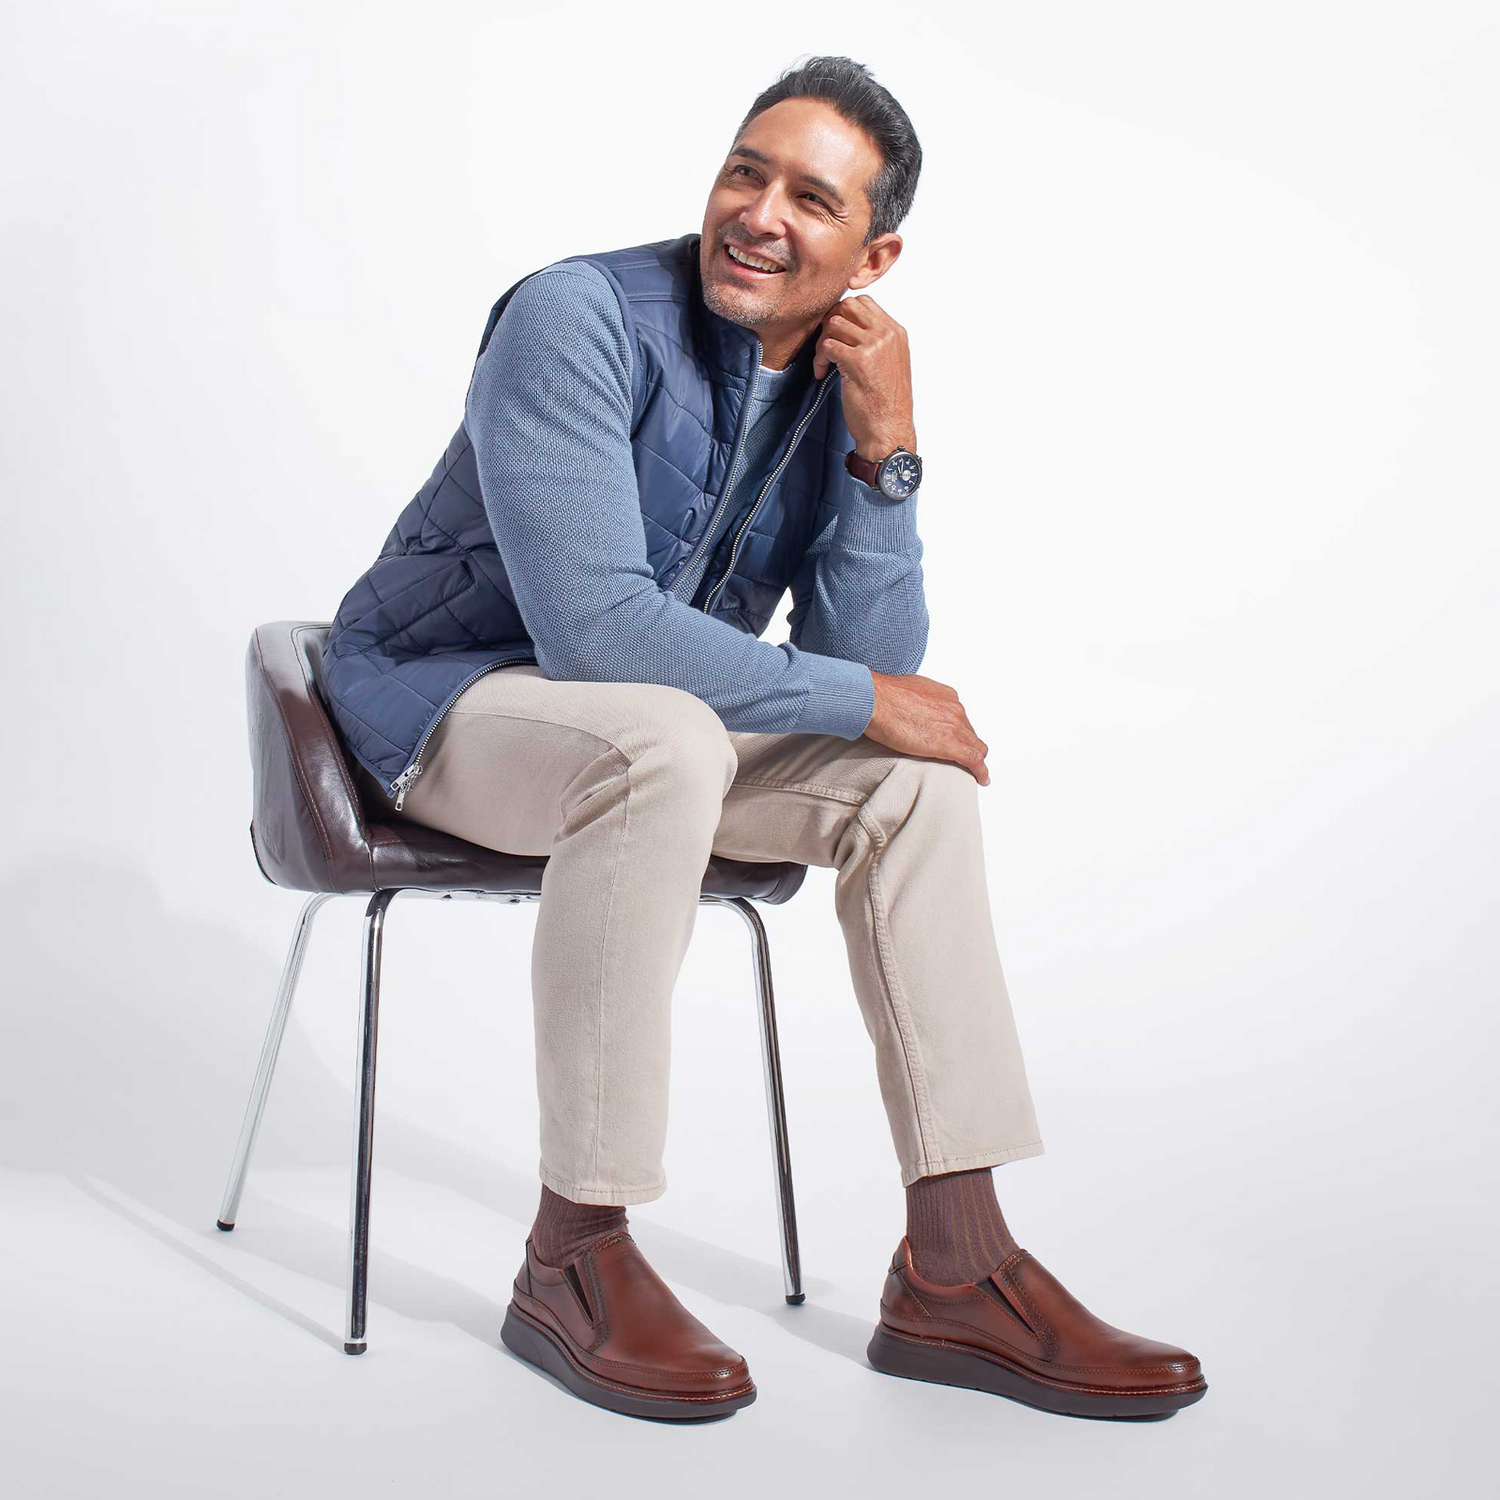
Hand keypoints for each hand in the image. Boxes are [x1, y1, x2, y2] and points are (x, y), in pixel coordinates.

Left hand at [812, 295, 916, 460]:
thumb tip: (849, 327)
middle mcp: (887, 334)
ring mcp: (873, 345)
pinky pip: (828, 345)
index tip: (836, 334)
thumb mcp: (890, 363)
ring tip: (824, 362)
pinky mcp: (857, 361)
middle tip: (826, 345)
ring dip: (822, 342)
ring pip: (834, 323)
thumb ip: (875, 341)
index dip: (843, 314)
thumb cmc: (886, 404)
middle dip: (830, 323)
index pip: (864, 302)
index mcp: (896, 332)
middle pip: (847, 306)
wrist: (889, 430)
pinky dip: (819, 359)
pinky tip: (822, 373)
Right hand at [864, 671, 989, 785]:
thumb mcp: (908, 691)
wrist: (875, 701)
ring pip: (976, 747)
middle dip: (968, 746)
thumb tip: (913, 709)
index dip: (959, 732)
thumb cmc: (881, 697)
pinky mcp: (949, 744)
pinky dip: (980, 771)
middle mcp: (954, 709)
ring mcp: (954, 726)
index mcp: (945, 696)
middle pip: (970, 733)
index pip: (960, 718)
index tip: (955, 741)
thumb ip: (918, 700)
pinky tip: (981, 779)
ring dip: (975, 759)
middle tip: (962, 760)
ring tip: (973, 772)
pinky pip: (973, 760)